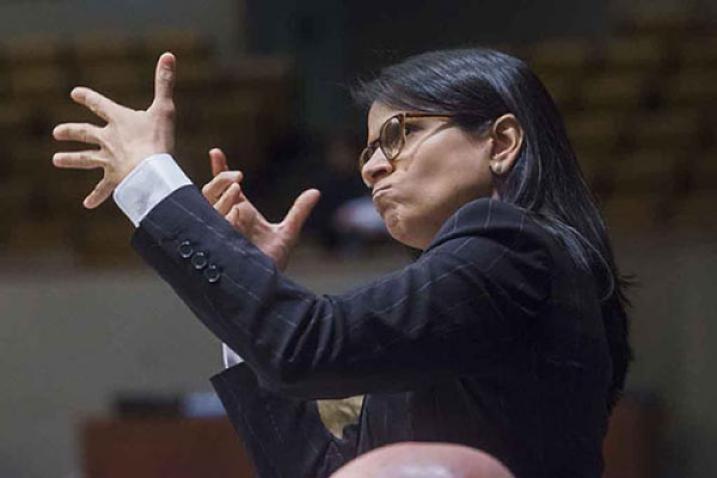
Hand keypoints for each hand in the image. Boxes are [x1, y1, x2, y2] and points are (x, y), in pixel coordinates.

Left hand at [52, 53, 176, 208]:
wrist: (150, 170)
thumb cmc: (157, 138)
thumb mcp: (164, 108)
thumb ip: (164, 82)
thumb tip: (168, 55)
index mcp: (118, 119)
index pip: (98, 103)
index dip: (87, 97)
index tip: (75, 94)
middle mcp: (108, 139)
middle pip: (85, 132)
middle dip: (71, 131)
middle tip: (57, 132)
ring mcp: (109, 160)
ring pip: (85, 159)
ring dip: (71, 159)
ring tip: (56, 160)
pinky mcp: (114, 179)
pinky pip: (103, 189)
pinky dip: (96, 197)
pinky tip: (87, 205)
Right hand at [202, 148, 319, 270]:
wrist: (270, 285)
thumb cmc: (274, 261)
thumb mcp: (288, 231)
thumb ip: (300, 210)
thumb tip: (316, 192)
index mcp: (238, 212)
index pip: (223, 187)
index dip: (218, 169)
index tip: (216, 151)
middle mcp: (226, 220)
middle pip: (210, 192)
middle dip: (220, 179)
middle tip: (238, 175)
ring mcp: (221, 232)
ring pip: (210, 207)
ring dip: (222, 195)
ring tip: (238, 187)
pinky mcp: (221, 245)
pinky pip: (217, 226)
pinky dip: (225, 215)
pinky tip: (235, 210)